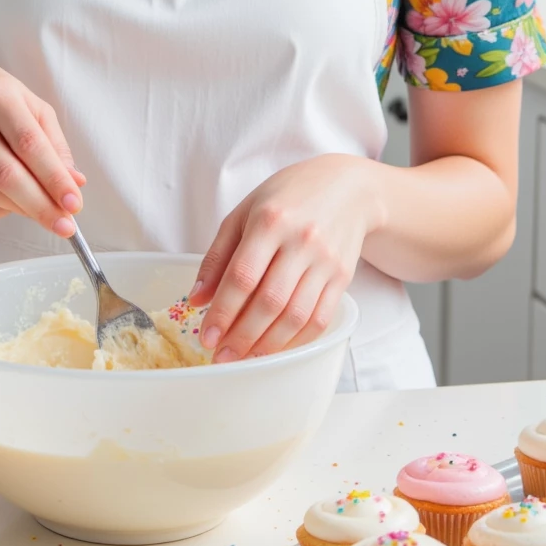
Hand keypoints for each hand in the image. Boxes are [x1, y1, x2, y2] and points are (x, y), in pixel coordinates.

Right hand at [0, 58, 86, 234]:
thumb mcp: (29, 104)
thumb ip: (54, 143)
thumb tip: (74, 182)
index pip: (30, 145)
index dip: (55, 179)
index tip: (74, 204)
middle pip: (7, 176)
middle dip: (42, 206)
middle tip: (65, 225)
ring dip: (22, 210)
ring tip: (41, 210)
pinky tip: (11, 203)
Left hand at [188, 155, 381, 362]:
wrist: (348, 187)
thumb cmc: (288, 197)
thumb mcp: (244, 213)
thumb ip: (219, 256)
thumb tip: (197, 299)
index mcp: (270, 221)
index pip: (243, 276)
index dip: (223, 311)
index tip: (207, 336)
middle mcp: (301, 241)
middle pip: (270, 301)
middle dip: (242, 336)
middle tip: (222, 357)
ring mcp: (326, 261)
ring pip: (296, 316)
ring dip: (267, 345)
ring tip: (245, 358)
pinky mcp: (343, 277)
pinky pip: (320, 318)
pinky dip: (296, 340)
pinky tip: (276, 348)